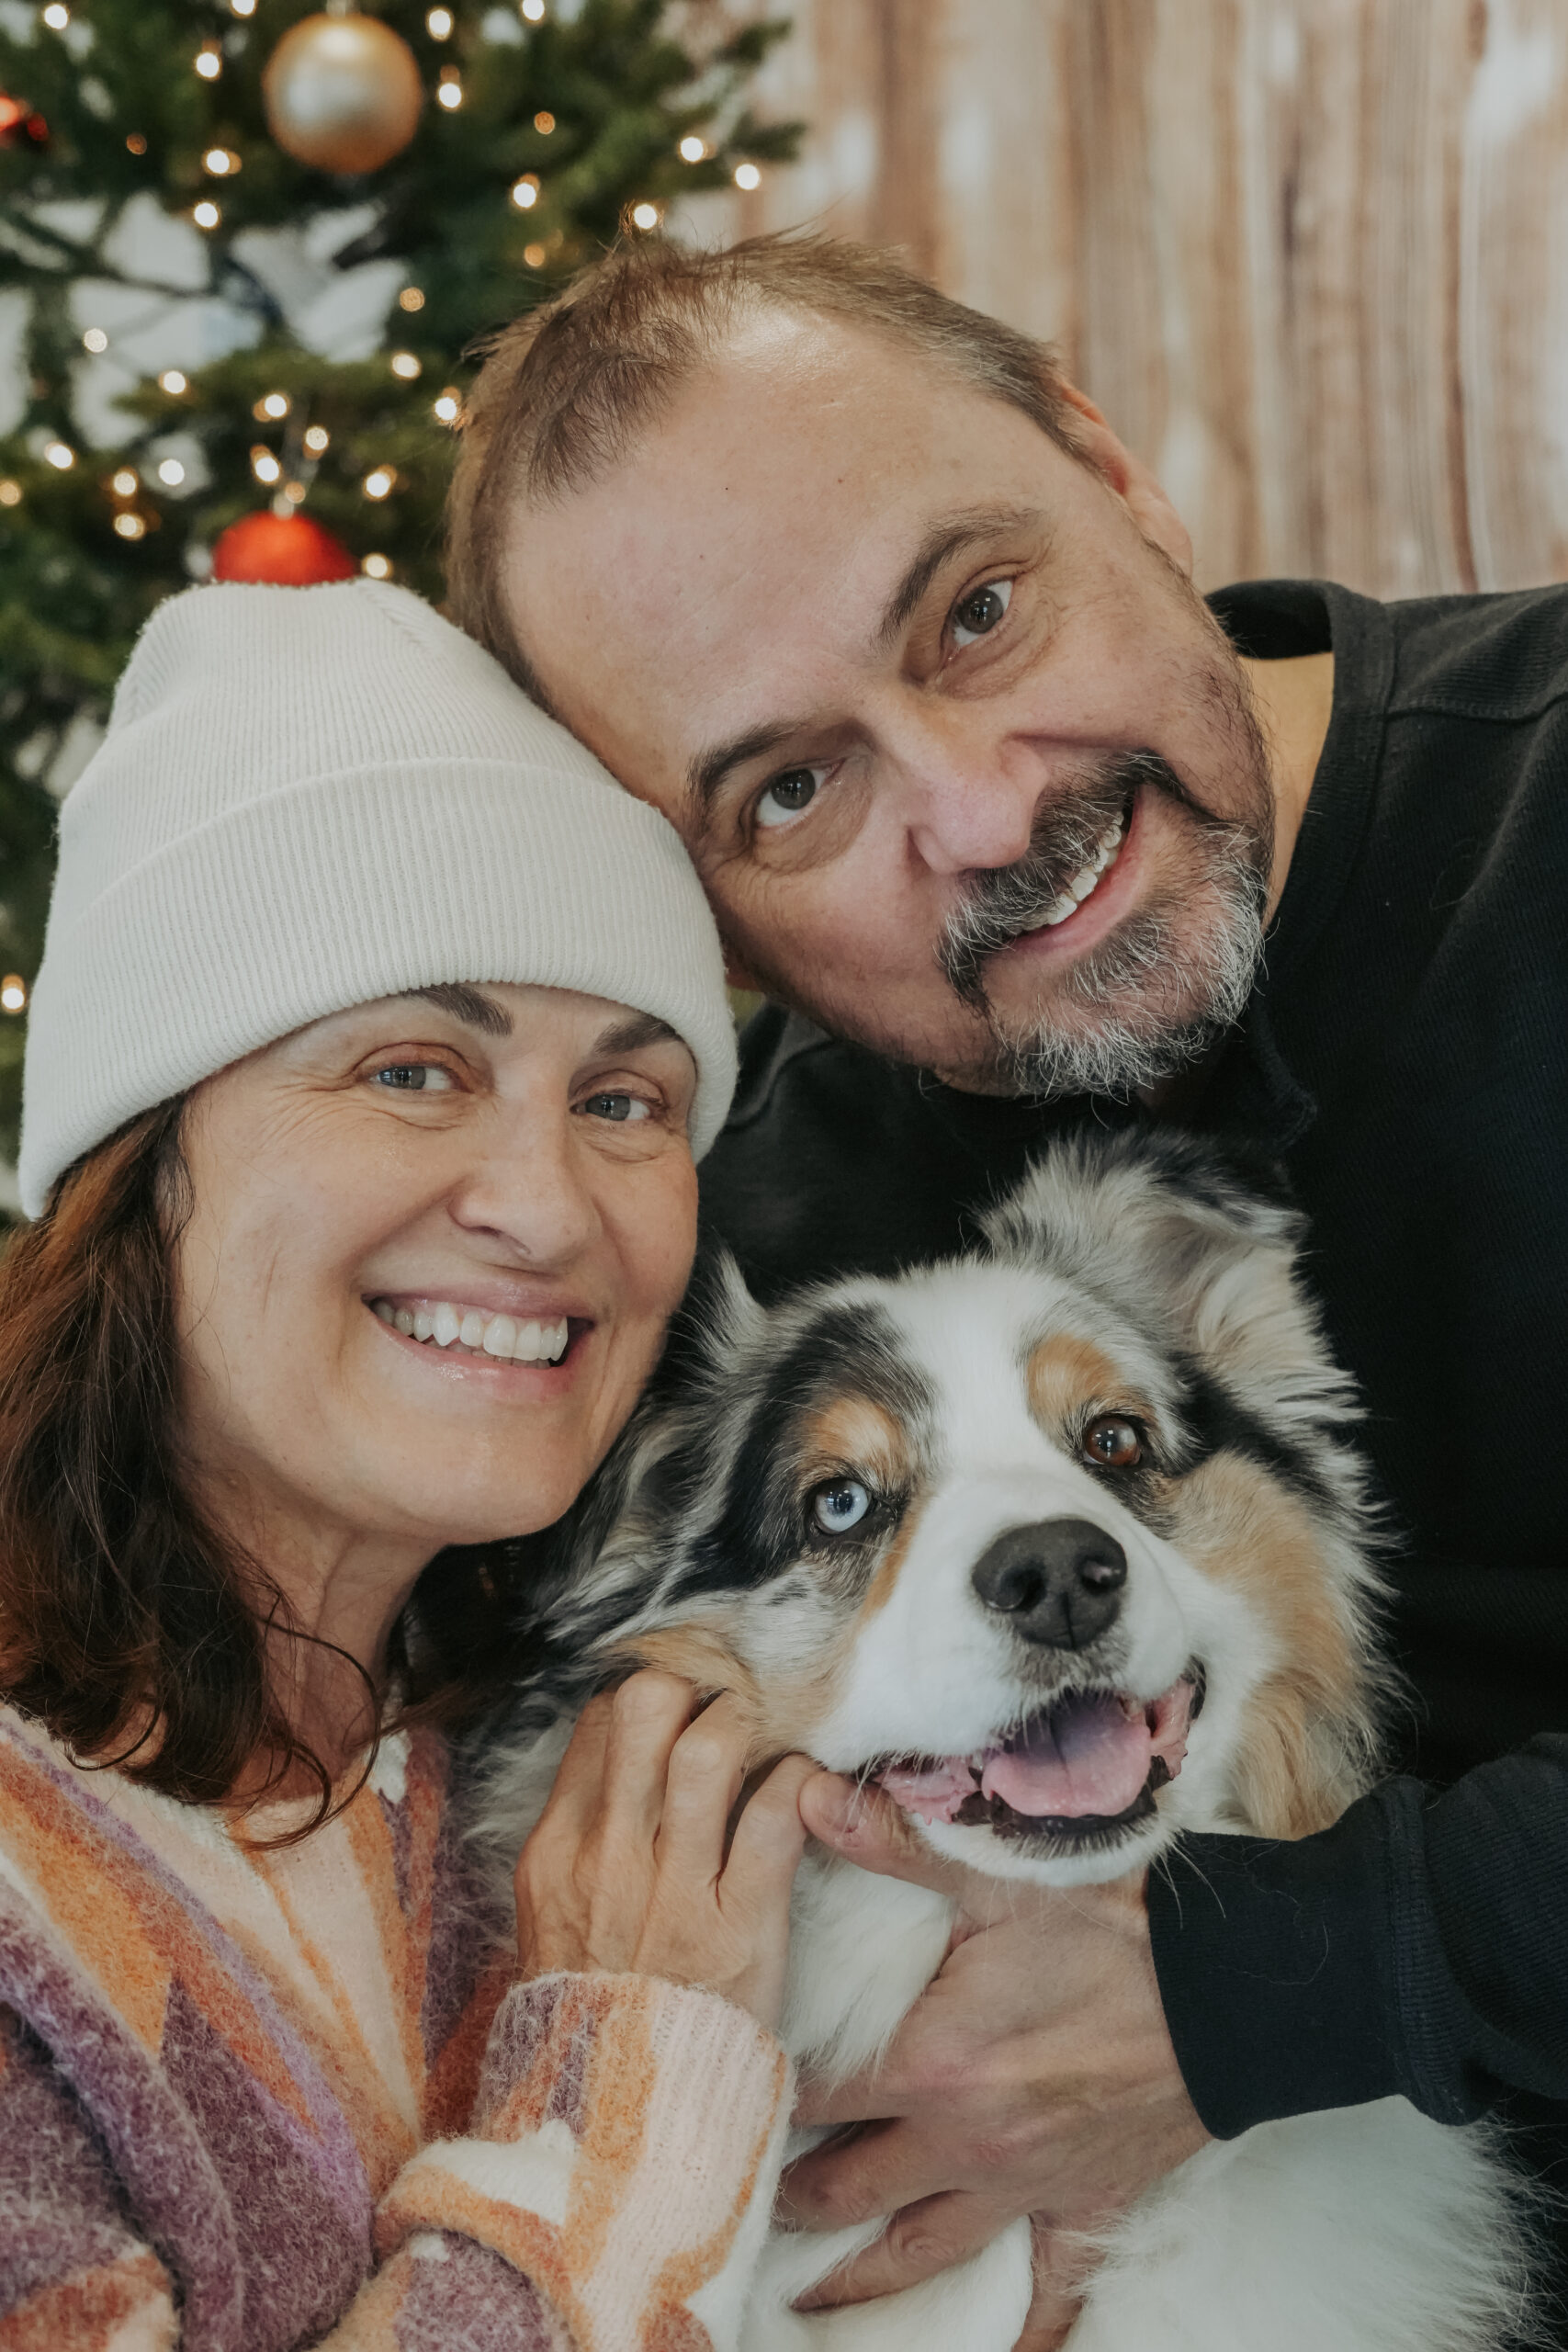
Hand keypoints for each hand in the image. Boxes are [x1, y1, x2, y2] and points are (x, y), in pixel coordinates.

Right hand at [514, 1670, 814, 2030]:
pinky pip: (776, 1817)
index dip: (649, 1698)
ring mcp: (674, 1892)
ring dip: (750, 1725)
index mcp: (557, 1853)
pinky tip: (808, 1789)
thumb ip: (583, 1847)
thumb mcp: (552, 1925)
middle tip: (728, 1707)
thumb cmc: (596, 2019)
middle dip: (697, 1686)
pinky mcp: (740, 1928)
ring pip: (711, 1748)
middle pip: (646, 1706)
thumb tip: (623, 1771)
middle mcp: (609, 1858)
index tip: (683, 1708)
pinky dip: (800, 1785)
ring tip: (768, 1740)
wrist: (615, 2127)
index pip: (599, 1721)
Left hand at [781, 1773, 1208, 2328]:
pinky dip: (1024, 2332)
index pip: (810, 2088)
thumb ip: (893, 1842)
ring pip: (920, 2252)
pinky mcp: (1086, 2204)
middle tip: (735, 2188)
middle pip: (845, 2188)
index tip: (715, 2085)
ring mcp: (1026, 2185)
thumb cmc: (1117, 1926)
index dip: (755, 2085)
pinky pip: (1050, 2292)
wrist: (1237, 1990)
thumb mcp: (998, 1874)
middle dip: (786, 2191)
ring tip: (803, 2294)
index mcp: (931, 2064)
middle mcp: (965, 2142)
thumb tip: (809, 1794)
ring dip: (858, 2277)